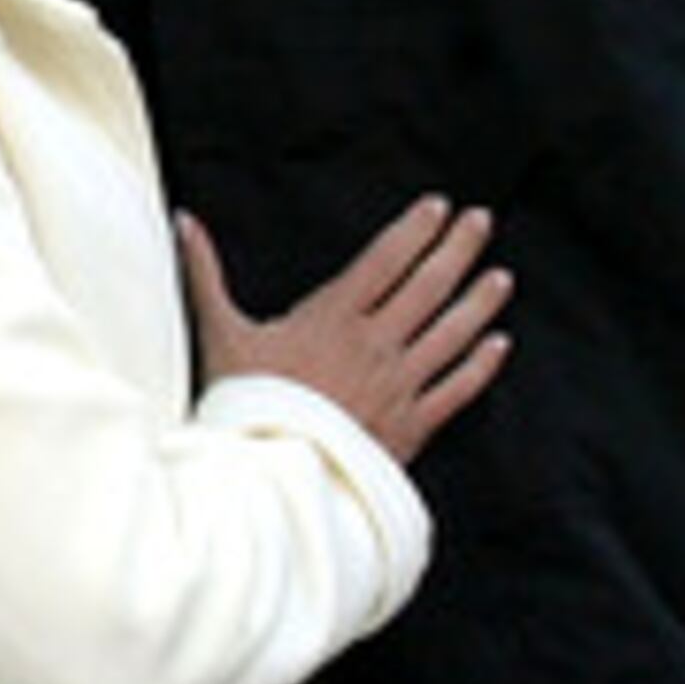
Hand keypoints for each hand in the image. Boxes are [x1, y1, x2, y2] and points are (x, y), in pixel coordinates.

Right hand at [177, 196, 512, 463]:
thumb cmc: (245, 404)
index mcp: (332, 318)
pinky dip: (480, 366)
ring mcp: (398, 385)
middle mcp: (374, 345)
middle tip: (481, 220)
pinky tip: (498, 346)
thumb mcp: (220, 334)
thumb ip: (206, 275)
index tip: (438, 207)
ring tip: (500, 276)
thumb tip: (184, 222)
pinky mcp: (411, 424)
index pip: (384, 262)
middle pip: (426, 288)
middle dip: (456, 250)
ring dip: (478, 303)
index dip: (414, 231)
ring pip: (450, 334)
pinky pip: (456, 390)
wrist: (274, 476)